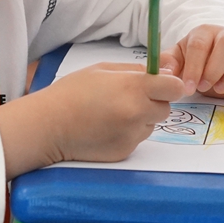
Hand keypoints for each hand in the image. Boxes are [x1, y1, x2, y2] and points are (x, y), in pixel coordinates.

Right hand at [34, 62, 183, 164]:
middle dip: (154, 102)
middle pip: (166, 108)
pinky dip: (128, 133)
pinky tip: (106, 128)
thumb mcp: (103, 70)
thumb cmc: (72, 92)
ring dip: (141, 118)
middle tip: (128, 98)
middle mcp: (137, 113)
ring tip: (112, 113)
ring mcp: (132, 135)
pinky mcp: (125, 152)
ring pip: (151, 124)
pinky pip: (137, 138)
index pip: (175, 88)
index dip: (170, 85)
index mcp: (134, 88)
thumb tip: (164, 71)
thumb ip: (136, 70)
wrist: (48, 126)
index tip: (160, 85)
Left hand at [160, 25, 223, 99]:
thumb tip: (165, 73)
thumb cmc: (191, 60)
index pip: (200, 44)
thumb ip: (168, 63)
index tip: (189, 87)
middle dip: (216, 69)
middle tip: (204, 87)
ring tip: (219, 89)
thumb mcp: (176, 59)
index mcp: (204, 32)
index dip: (194, 67)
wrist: (208, 63)